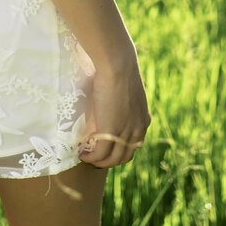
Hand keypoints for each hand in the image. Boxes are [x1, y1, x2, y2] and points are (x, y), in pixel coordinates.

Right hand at [78, 48, 150, 168]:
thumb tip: (107, 97)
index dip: (119, 150)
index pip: (134, 145)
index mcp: (143, 119)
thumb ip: (120, 99)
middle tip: (94, 157)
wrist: (117, 64)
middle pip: (124, 157)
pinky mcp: (111, 132)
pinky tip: (81, 153)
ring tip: (85, 156)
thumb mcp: (124, 88)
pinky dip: (90, 157)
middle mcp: (138, 130)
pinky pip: (100, 154)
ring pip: (112, 159)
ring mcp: (126, 133)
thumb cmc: (118, 67)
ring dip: (98, 161)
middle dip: (109, 161)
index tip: (106, 149)